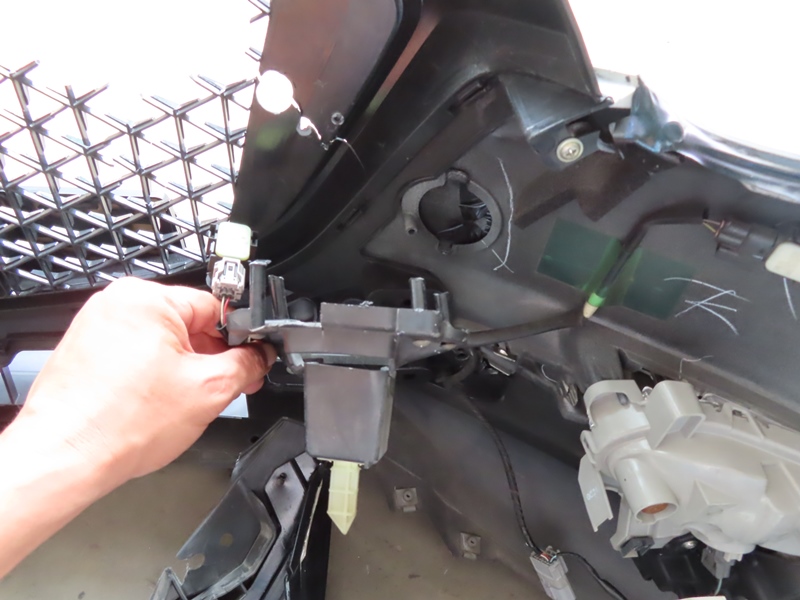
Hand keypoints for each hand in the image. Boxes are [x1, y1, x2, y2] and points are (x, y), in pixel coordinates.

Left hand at [15, 277, 274, 489]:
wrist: (64, 459)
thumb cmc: (119, 424)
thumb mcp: (209, 390)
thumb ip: (246, 364)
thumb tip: (261, 355)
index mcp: (146, 299)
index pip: (215, 308)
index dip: (239, 340)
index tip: (249, 362)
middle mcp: (117, 304)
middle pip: (189, 325)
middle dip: (210, 359)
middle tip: (222, 390)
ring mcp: (97, 327)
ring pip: (163, 343)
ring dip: (182, 370)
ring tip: (181, 404)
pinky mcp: (86, 352)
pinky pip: (136, 356)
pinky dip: (153, 377)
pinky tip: (157, 405)